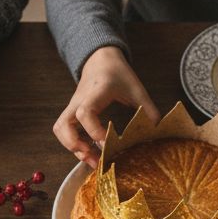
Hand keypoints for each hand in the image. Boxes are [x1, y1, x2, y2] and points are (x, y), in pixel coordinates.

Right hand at [53, 46, 159, 166]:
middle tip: (92, 156)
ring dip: (70, 146)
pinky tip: (88, 150)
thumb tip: (157, 129)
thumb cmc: (118, 74)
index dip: (94, 131)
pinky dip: (72, 142)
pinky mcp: (71, 113)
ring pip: (60, 129)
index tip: (107, 143)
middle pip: (63, 125)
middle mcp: (79, 101)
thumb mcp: (136, 88)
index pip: (85, 113)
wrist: (100, 60)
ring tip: (89, 158)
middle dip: (74, 144)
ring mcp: (72, 107)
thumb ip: (148, 108)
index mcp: (96, 93)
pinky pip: (64, 130)